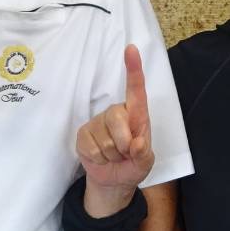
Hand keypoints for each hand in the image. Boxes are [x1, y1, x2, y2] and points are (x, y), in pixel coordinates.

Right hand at [76, 45, 154, 215]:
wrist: (114, 181)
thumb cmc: (133, 164)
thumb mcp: (145, 163)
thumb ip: (144, 154)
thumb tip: (137, 143)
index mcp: (137, 114)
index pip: (136, 89)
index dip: (133, 69)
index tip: (131, 49)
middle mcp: (117, 113)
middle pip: (117, 118)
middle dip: (123, 143)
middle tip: (125, 154)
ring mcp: (98, 121)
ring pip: (104, 137)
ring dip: (111, 154)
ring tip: (114, 156)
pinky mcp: (84, 133)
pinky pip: (91, 146)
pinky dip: (99, 158)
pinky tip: (101, 157)